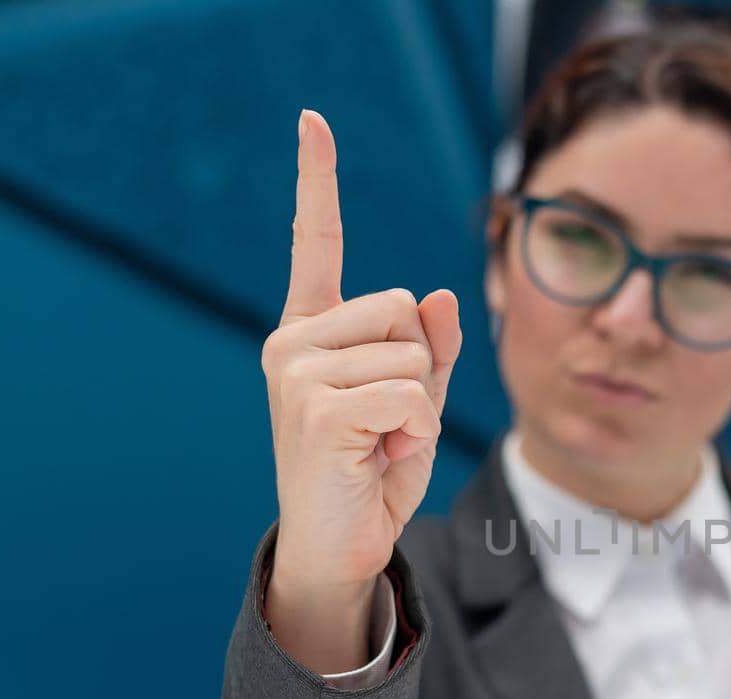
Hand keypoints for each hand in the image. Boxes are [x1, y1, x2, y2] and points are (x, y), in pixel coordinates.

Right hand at [263, 109, 461, 594]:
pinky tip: (380, 456)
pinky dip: (415, 431)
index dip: (318, 181)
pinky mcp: (315, 407)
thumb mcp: (417, 404)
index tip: (312, 119)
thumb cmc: (375, 472)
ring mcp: (297, 373)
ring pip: (411, 353)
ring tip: (381, 443)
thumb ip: (431, 350)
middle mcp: (293, 342)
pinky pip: (411, 394)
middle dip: (420, 369)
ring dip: (419, 407)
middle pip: (401, 307)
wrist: (342, 546)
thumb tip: (437, 294)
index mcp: (311, 332)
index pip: (318, 245)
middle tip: (387, 423)